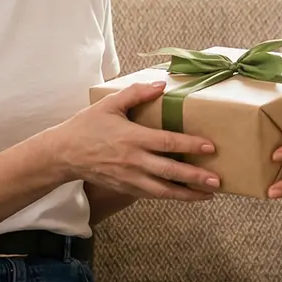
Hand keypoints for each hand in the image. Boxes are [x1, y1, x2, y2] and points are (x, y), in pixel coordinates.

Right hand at [45, 80, 220, 201]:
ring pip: (163, 190)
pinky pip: (152, 195)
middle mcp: (133, 161)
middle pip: (170, 171)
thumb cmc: (87, 126)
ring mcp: (129, 178)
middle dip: (195, 177)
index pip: (167, 143)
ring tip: (209, 194)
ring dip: (188, 194)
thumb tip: (161, 85)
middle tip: (217, 180)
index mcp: (132, 138)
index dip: (190, 145)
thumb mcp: (109, 104)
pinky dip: (171, 196)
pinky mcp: (125, 189)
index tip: (210, 147)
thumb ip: (136, 93)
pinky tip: (186, 196)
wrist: (64, 154)